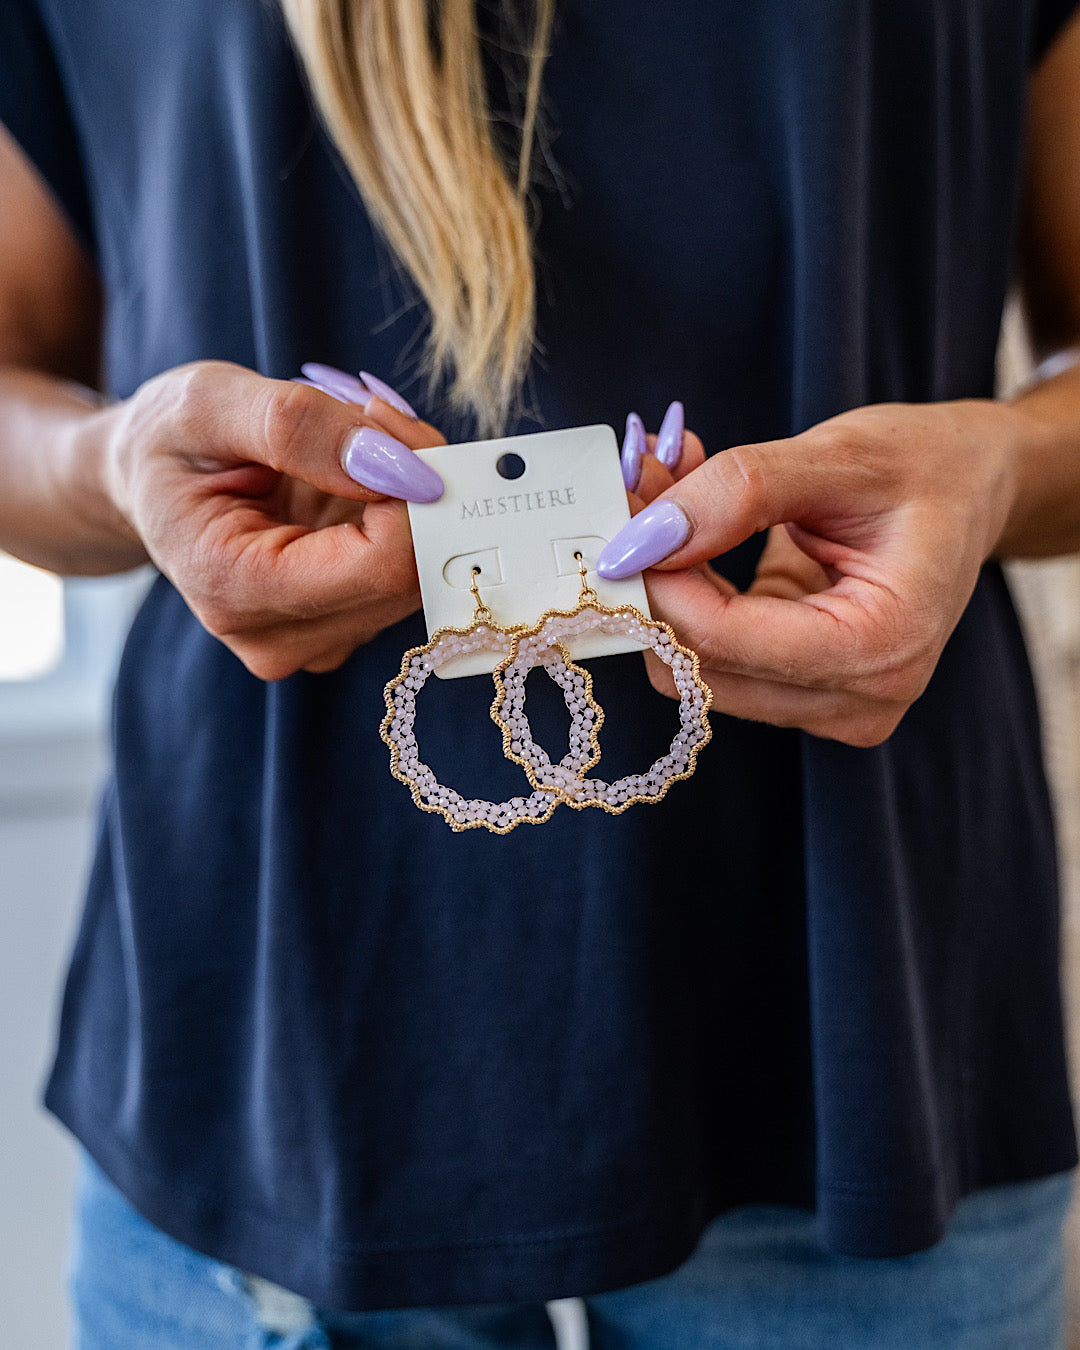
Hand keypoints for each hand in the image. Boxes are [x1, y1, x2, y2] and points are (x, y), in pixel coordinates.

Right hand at [90, 360, 445, 679]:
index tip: (394, 425)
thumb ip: (298, 428)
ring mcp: (315, 640)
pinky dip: (404, 516)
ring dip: (413, 497)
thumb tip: (399, 466)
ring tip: (354, 438)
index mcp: (234, 589)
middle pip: (410, 575)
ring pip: (419, 575)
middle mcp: (278, 637)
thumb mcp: (209, 403)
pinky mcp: (341, 626)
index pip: (382, 566)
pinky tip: (358, 475)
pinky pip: (407, 572)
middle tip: (378, 416)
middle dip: (418, 487)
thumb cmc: (170, 442)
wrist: (148, 482)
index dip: (416, 493)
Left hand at [600, 401, 1021, 745]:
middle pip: (699, 668)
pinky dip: (689, 595)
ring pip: (694, 669)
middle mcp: (858, 699)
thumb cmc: (925, 466)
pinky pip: (714, 658)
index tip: (623, 507)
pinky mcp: (804, 694)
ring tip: (670, 492)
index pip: (723, 639)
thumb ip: (739, 493)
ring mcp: (830, 706)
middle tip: (638, 486)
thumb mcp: (838, 457)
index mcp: (882, 646)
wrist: (971, 488)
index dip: (657, 578)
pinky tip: (695, 529)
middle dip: (654, 578)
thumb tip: (641, 538)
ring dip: (666, 584)